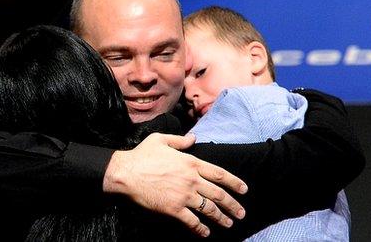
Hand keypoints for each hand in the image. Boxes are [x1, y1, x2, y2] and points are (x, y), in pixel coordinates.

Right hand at [103, 133, 247, 236]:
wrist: (126, 173)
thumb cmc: (141, 155)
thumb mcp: (161, 139)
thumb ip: (180, 140)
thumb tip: (193, 138)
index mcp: (191, 162)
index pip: (219, 174)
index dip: (234, 183)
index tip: (244, 190)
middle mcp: (191, 180)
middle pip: (219, 194)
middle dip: (233, 205)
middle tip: (241, 213)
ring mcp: (183, 195)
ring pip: (209, 209)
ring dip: (221, 218)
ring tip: (229, 223)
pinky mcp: (173, 209)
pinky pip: (192, 221)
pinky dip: (200, 228)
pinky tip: (206, 233)